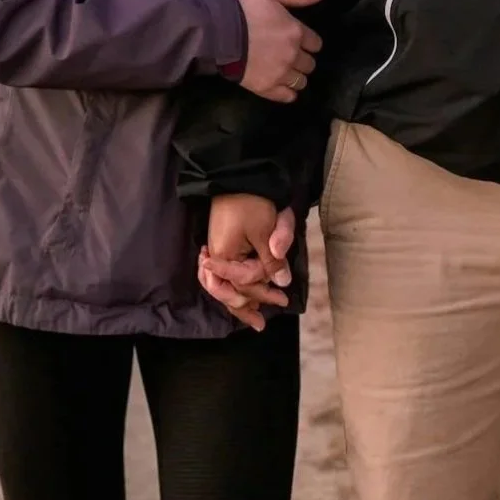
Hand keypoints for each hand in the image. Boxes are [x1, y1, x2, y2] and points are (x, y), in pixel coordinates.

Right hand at [199, 200, 295, 331]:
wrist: (237, 176)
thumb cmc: (251, 202)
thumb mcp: (265, 231)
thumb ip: (272, 260)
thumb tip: (283, 282)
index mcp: (224, 255)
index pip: (244, 283)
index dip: (263, 291)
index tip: (283, 299)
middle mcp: (216, 256)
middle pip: (228, 290)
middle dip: (246, 306)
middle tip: (262, 323)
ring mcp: (216, 251)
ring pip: (223, 285)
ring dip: (237, 301)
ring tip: (250, 317)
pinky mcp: (221, 245)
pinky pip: (223, 274)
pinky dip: (231, 286)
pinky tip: (238, 295)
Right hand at [237, 0, 323, 102]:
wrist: (218, 32)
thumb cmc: (244, 10)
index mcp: (296, 32)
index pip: (316, 44)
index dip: (309, 42)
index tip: (299, 41)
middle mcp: (293, 55)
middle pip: (310, 64)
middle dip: (303, 59)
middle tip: (290, 55)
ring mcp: (280, 73)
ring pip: (301, 81)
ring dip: (296, 76)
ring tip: (285, 71)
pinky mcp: (266, 87)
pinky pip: (287, 96)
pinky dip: (288, 93)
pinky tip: (282, 87)